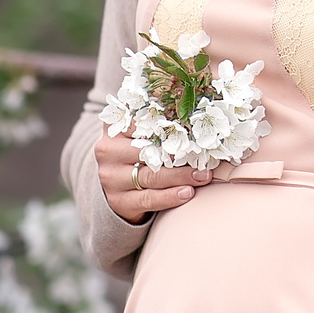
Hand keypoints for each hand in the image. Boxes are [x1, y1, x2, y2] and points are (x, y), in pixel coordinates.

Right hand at [93, 131, 210, 222]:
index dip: (170, 127)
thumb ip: (160, 123)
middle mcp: (108, 151)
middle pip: (148, 151)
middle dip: (180, 156)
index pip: (144, 123)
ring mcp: (111, 177)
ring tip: (202, 177)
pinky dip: (170, 197)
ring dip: (181, 177)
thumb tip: (195, 112)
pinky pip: (148, 199)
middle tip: (205, 159)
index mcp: (115, 127)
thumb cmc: (139, 153)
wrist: (119, 185)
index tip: (193, 130)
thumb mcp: (142, 134)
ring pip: (150, 176)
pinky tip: (187, 193)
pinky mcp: (117, 200)